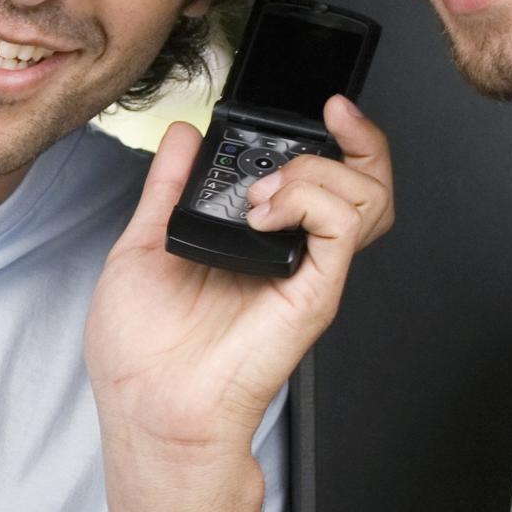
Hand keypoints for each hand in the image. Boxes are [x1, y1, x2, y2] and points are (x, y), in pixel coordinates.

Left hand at [84, 94, 392, 511]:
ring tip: (266, 192)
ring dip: (318, 172)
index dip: (338, 137)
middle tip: (333, 118)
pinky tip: (265, 213)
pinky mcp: (315, 290)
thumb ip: (168, 185)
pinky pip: (342, 228)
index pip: (327, 176)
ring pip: (367, 197)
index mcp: (264, 233)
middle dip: (362, 140)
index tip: (325, 108)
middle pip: (366, 182)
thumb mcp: (146, 241)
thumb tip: (184, 137)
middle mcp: (296, 247)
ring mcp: (310, 267)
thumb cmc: (145, 346)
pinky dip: (310, 201)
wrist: (148, 403)